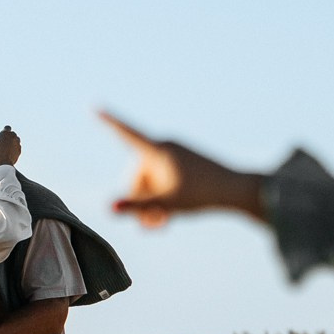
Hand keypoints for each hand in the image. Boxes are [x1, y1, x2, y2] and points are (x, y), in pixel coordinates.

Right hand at [0, 125, 22, 166]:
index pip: (7, 128)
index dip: (5, 130)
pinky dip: (15, 148)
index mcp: (6, 133)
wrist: (3, 162)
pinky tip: (10, 152)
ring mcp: (17, 143)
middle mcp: (13, 137)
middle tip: (5, 141)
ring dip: (13, 142)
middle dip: (10, 136)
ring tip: (8, 146)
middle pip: (13, 134)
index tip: (4, 133)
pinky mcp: (20, 150)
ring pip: (16, 140)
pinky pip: (18, 147)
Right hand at [100, 110, 267, 226]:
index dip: (109, 122)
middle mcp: (165, 146)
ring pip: (151, 179)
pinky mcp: (186, 161)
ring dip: (150, 202)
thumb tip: (109, 207)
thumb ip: (136, 206)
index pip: (127, 134)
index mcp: (158, 150)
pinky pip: (164, 177)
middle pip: (137, 174)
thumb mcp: (166, 204)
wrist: (238, 190)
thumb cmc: (202, 195)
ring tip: (162, 224)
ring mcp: (177, 153)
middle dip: (139, 200)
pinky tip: (170, 215)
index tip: (94, 107)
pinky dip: (162, 195)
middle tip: (150, 226)